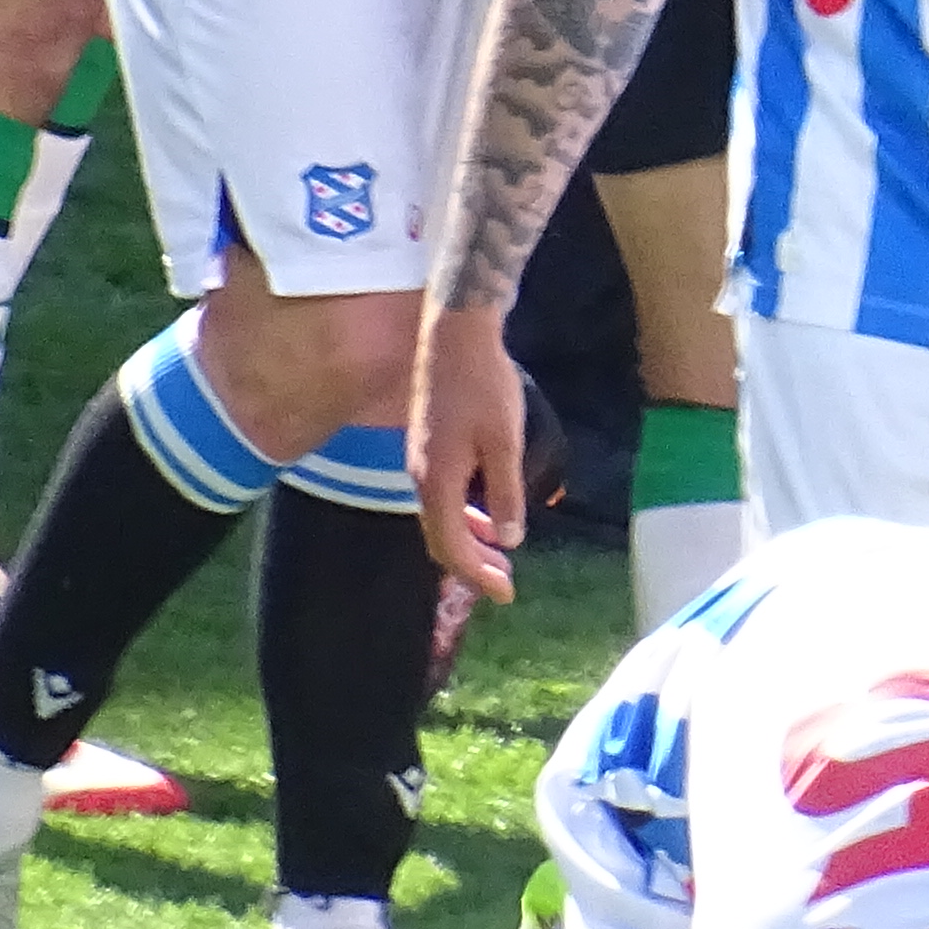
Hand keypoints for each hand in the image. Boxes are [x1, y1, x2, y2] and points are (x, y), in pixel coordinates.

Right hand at [409, 306, 530, 604]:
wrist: (455, 333)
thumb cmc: (484, 385)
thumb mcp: (504, 442)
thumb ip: (505, 493)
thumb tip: (508, 539)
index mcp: (436, 481)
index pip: (451, 546)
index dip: (477, 575)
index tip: (506, 594)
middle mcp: (420, 476)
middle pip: (440, 537)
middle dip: (472, 564)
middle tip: (505, 584)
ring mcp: (420, 460)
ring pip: (440, 516)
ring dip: (469, 539)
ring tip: (500, 552)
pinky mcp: (427, 445)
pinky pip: (442, 495)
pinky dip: (464, 513)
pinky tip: (488, 509)